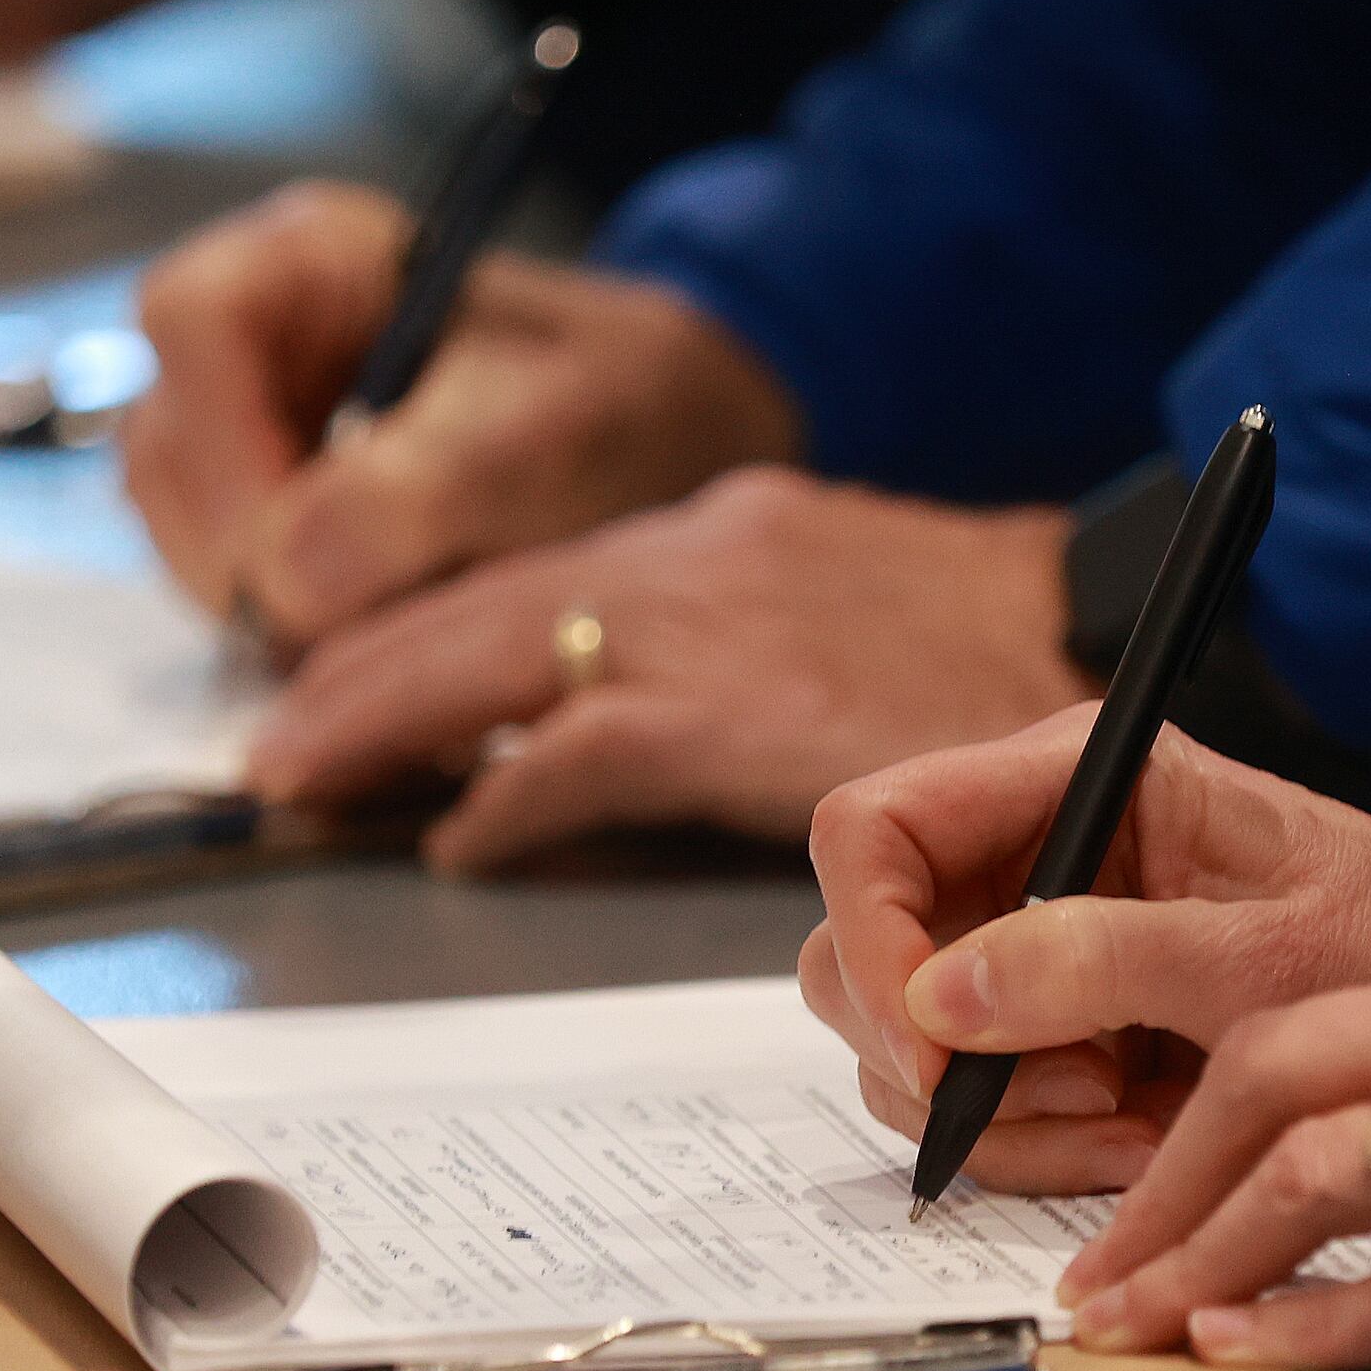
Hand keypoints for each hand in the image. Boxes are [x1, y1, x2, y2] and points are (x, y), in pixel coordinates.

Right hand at [126, 182, 800, 641]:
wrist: (677, 450)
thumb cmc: (625, 405)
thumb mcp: (544, 435)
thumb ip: (410, 495)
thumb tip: (281, 585)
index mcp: (311, 255)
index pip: (192, 321)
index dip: (226, 445)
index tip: (302, 557)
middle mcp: (256, 333)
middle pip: (169, 450)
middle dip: (248, 558)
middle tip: (356, 636)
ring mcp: (247, 429)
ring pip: (190, 534)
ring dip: (274, 609)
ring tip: (398, 636)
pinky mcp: (266, 515)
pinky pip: (235, 587)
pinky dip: (301, 633)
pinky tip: (391, 647)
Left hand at [245, 467, 1094, 871]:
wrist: (1095, 629)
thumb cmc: (980, 644)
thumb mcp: (830, 606)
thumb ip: (721, 639)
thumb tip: (613, 718)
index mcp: (716, 532)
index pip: (530, 573)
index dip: (418, 629)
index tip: (342, 674)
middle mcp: (695, 557)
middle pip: (480, 605)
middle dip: (358, 674)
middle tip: (276, 744)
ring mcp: (714, 627)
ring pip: (497, 662)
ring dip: (383, 725)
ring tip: (305, 777)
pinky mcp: (739, 711)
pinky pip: (579, 753)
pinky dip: (505, 796)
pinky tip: (457, 838)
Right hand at [799, 713, 1370, 1194]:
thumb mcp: (1264, 957)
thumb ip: (1102, 961)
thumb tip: (940, 994)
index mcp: (1066, 777)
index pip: (869, 830)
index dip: (873, 939)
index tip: (935, 1049)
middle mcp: (1023, 848)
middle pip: (861, 949)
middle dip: (943, 1054)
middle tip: (1076, 1096)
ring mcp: (1023, 939)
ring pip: (903, 1043)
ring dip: (1004, 1115)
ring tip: (1134, 1126)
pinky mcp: (1042, 1023)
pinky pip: (969, 1100)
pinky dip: (1036, 1144)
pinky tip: (1136, 1140)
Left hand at [1055, 866, 1370, 1370]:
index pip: (1297, 987)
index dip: (1174, 1058)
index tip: (1125, 1131)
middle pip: (1266, 1067)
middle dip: (1155, 1175)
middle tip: (1093, 1256)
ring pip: (1320, 1170)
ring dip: (1203, 1256)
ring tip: (1135, 1318)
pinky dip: (1322, 1326)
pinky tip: (1254, 1352)